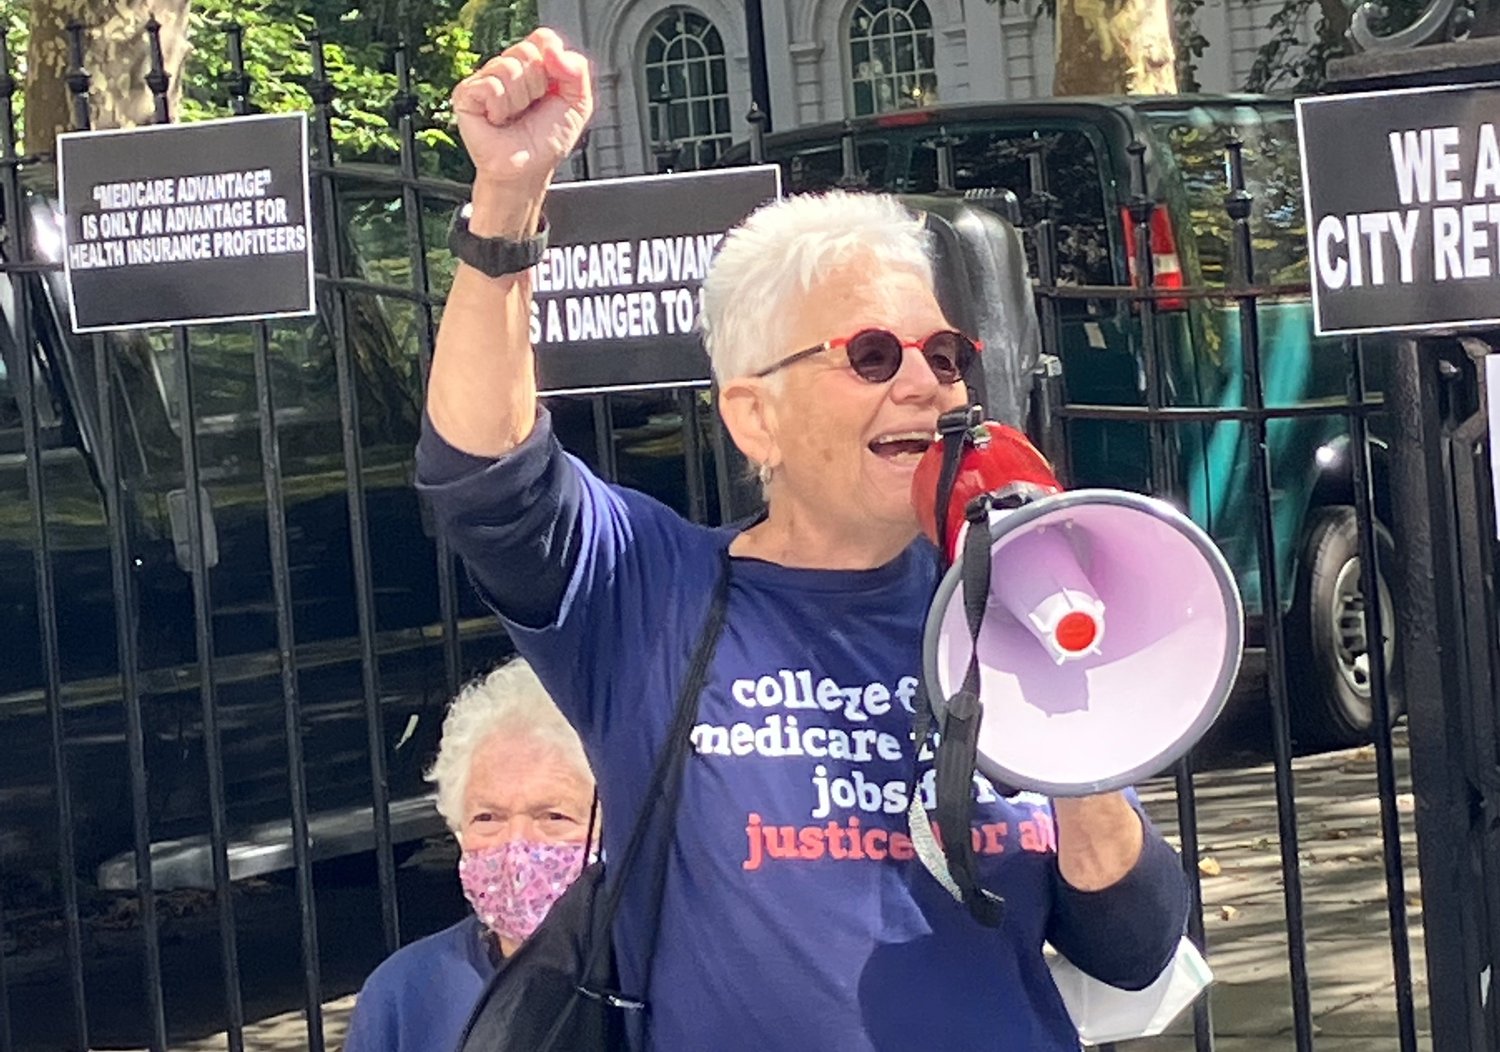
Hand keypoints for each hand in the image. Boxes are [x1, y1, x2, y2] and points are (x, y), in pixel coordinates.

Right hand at [451, 28, 592, 197]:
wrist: (526, 170)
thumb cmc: (546, 140)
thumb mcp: (578, 104)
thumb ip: (578, 71)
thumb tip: (554, 50)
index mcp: (533, 64)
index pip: (543, 39)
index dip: (553, 64)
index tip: (552, 91)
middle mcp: (508, 67)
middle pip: (526, 51)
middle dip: (537, 85)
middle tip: (532, 107)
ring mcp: (485, 78)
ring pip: (509, 67)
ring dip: (520, 100)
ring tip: (515, 116)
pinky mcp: (467, 93)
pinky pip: (491, 85)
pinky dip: (501, 107)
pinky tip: (498, 119)